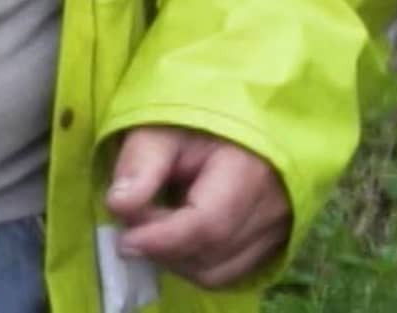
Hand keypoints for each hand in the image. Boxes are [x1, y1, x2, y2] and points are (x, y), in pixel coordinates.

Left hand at [106, 127, 291, 288]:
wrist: (236, 126)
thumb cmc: (195, 123)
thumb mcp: (161, 129)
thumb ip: (139, 163)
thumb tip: (118, 206)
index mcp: (249, 171)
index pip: (208, 224)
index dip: (162, 239)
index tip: (124, 239)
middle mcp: (273, 209)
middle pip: (210, 253)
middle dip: (162, 246)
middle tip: (136, 219)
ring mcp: (278, 231)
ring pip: (218, 272)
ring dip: (176, 260)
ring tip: (156, 225)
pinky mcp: (272, 246)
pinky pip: (229, 274)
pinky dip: (195, 264)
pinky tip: (178, 238)